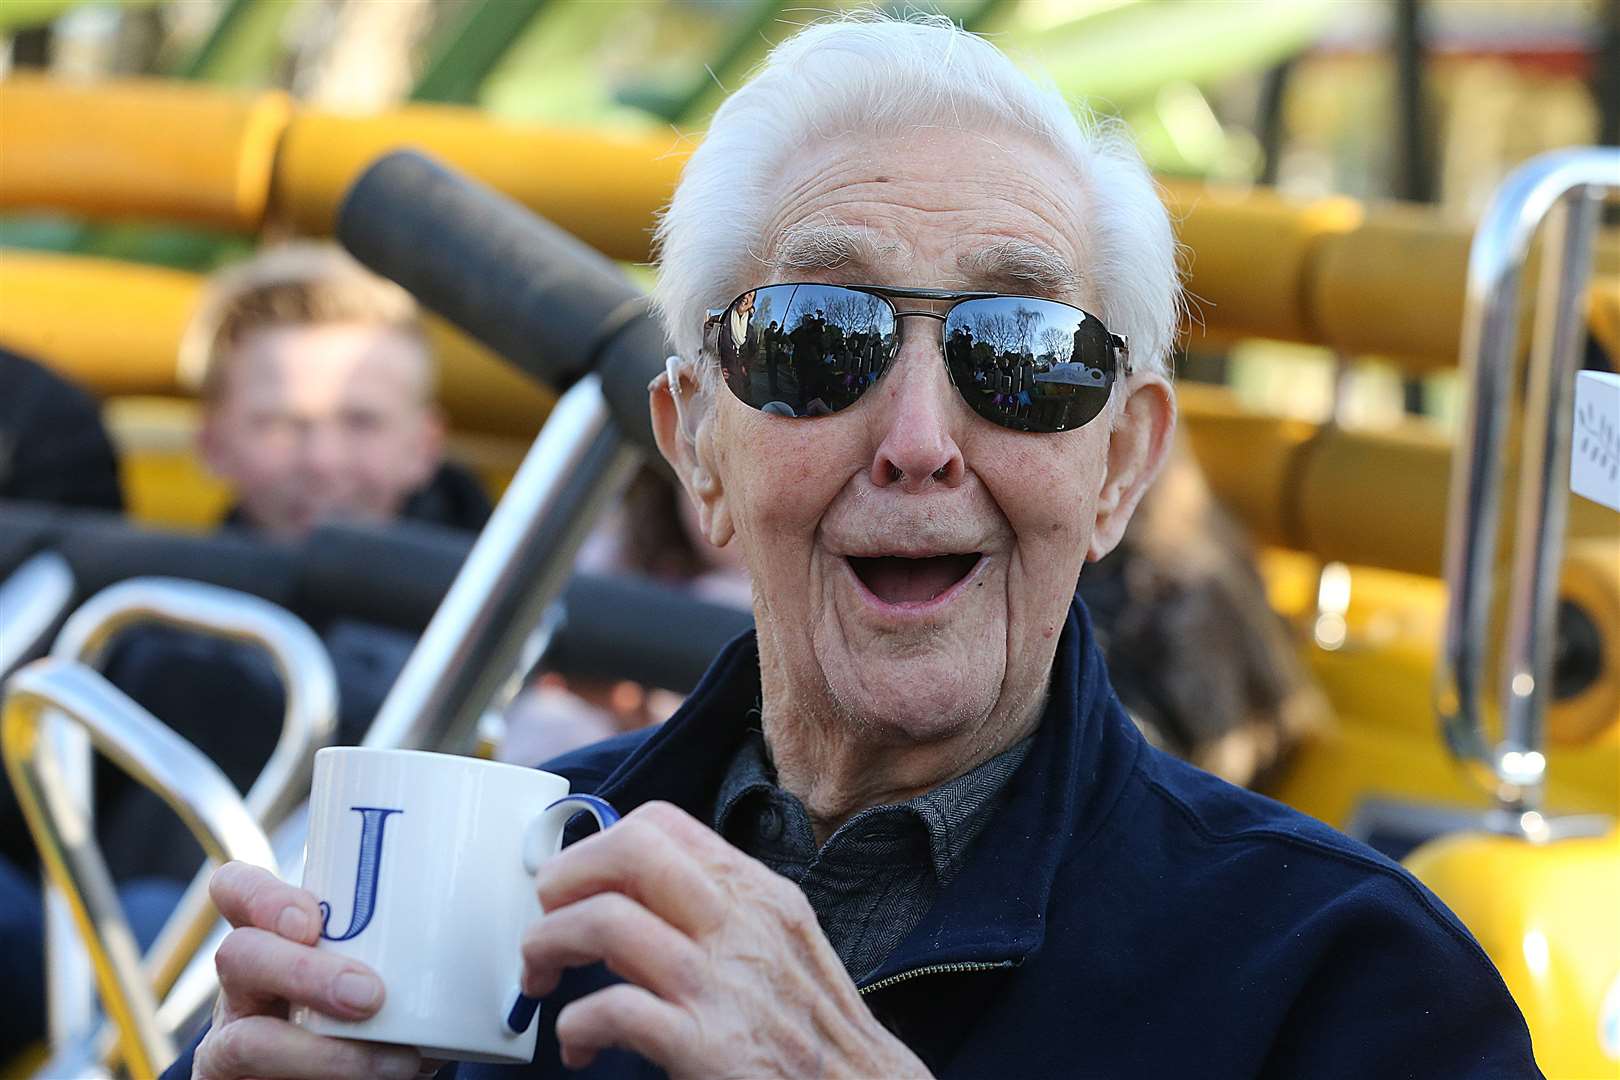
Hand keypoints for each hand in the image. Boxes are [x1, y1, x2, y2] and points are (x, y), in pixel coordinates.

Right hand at [192, 862, 422, 1079]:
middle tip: (370, 995)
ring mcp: (240, 1042)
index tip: (313, 916)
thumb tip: (517, 887)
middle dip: (303, 973)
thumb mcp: (390, 954)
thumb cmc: (389, 1000)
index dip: (261, 896)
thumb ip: (422, 925)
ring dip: (323, 1053)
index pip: (238, 890)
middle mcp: (247, 984)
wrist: (366, 1078)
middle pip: (238, 956)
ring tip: (397, 1060)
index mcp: (278, 934)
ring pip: (244, 1042)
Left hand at [522, 802, 931, 1077]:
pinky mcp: (709, 1047)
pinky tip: (581, 1043)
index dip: (597, 847)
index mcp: (758, 895)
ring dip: (549, 944)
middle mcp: (742, 924)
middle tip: (546, 916)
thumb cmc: (815, 1036)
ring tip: (541, 976)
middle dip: (563, 876)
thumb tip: (631, 901)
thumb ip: (716, 916)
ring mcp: (725, 984)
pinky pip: (613, 1010)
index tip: (574, 884)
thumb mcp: (779, 948)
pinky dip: (575, 1023)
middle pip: (631, 849)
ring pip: (606, 920)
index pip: (661, 824)